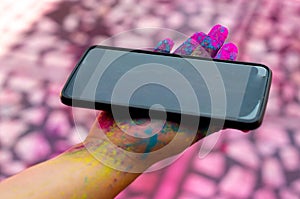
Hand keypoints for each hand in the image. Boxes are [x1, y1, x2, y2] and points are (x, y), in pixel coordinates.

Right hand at [81, 25, 237, 171]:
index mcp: (189, 111)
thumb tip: (239, 113)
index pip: (210, 83)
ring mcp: (156, 93)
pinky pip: (149, 66)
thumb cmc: (153, 144)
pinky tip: (166, 44)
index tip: (231, 48)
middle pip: (195, 70)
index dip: (222, 64)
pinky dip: (158, 53)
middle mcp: (175, 101)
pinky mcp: (137, 88)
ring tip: (203, 34)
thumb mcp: (190, 133)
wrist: (116, 149)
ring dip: (189, 47)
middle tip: (220, 31)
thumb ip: (211, 121)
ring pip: (175, 65)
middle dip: (209, 49)